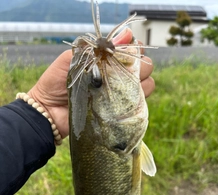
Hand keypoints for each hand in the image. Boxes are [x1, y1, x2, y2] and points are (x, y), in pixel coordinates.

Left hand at [28, 28, 154, 138]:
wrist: (49, 112)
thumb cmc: (55, 84)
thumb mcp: (70, 60)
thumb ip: (92, 49)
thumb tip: (121, 37)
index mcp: (106, 62)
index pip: (130, 50)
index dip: (133, 47)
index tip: (127, 48)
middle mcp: (116, 77)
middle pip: (144, 65)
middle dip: (140, 64)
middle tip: (125, 70)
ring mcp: (120, 94)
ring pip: (147, 83)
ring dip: (141, 81)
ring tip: (124, 86)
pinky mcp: (120, 111)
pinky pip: (140, 103)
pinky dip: (139, 98)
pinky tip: (124, 98)